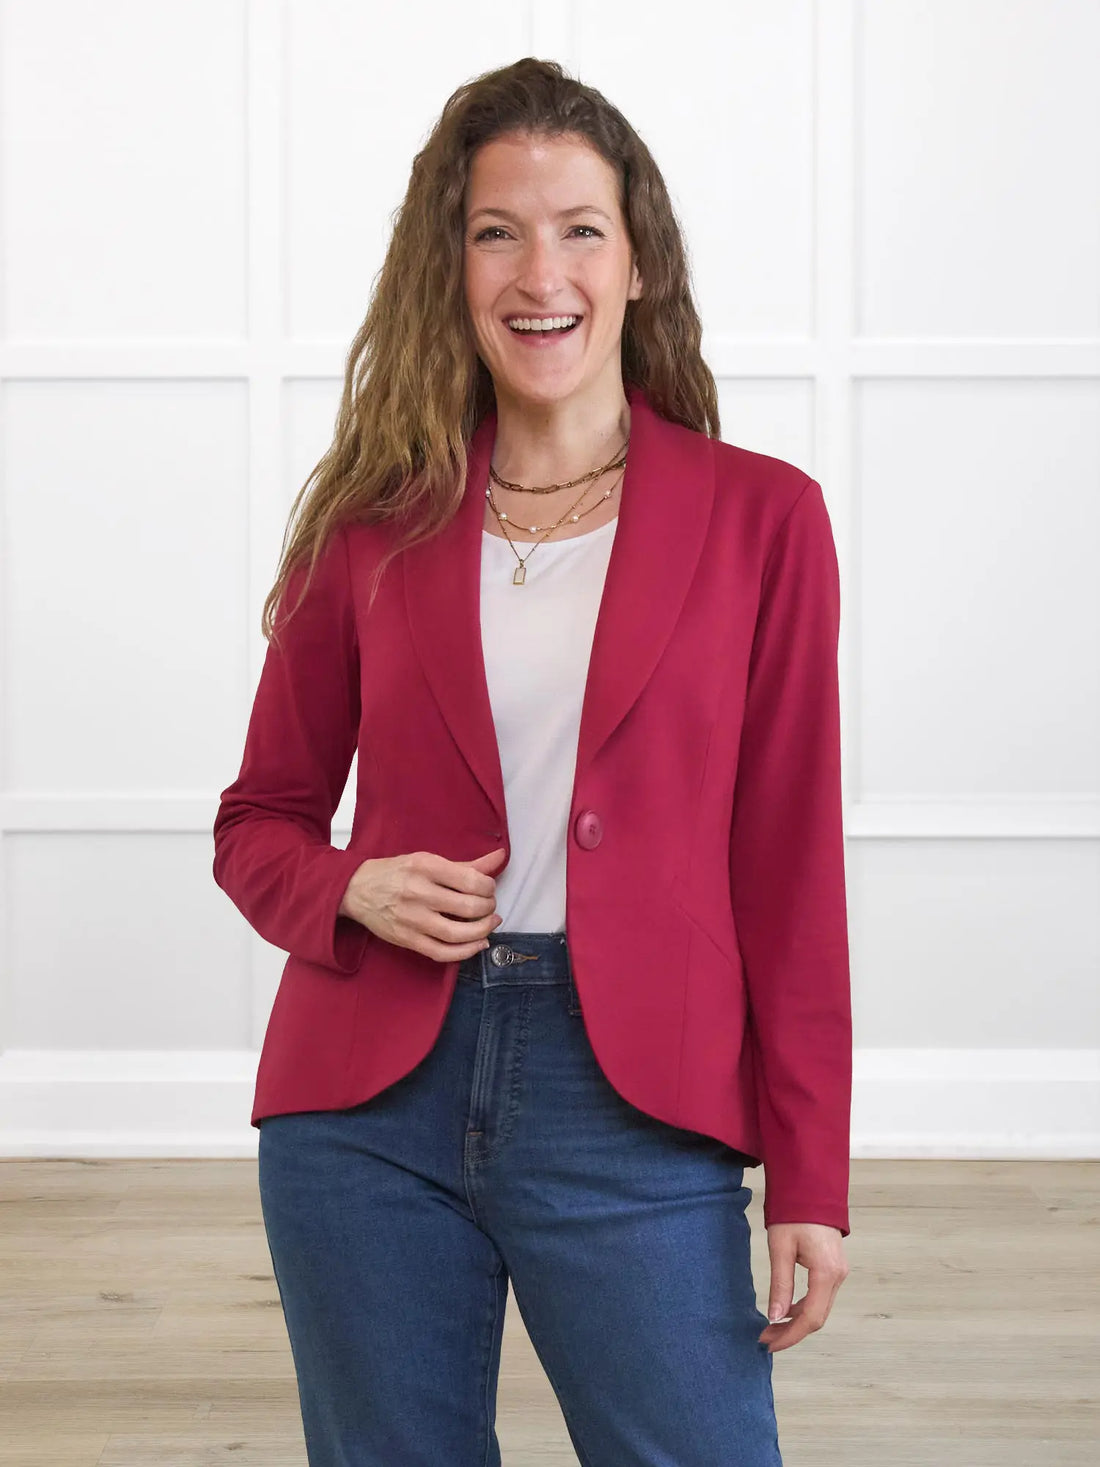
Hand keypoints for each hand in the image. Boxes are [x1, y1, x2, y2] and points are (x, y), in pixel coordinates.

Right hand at [339, 846, 505, 960]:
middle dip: (488, 908)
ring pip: (458, 934)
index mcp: (425, 867)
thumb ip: (466, 864)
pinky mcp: (407, 940)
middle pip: (469, 907)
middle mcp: (418, 892)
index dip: (489, 887)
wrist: (356, 890)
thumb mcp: (428, 860)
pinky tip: (478, 944)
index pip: (471, 881)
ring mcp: (412, 919)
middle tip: (489, 906)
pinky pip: (442, 953)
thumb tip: (501, 857)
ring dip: (483, 931)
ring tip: (489, 924)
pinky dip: (466, 952)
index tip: (489, 888)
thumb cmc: (396, 872)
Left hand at [757, 1222, 848, 1353]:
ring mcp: (838, 1272)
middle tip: (766, 1338)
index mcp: (826, 1273)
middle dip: (791, 1332)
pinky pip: (821, 1296)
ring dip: (797, 1322)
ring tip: (771, 1326)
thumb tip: (775, 1317)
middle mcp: (837, 1276)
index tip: (768, 1344)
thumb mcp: (781, 1248)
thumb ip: (781, 1284)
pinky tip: (786, 1309)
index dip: (789, 1336)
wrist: (811, 1188)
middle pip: (817, 1318)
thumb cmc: (794, 1214)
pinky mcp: (834, 1267)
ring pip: (820, 1308)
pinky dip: (804, 1307)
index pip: (810, 1318)